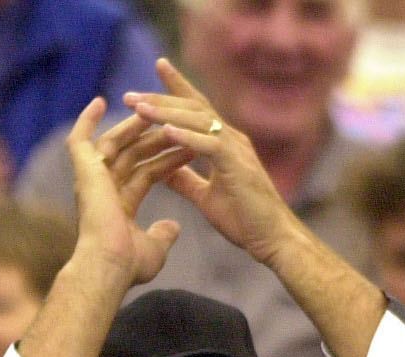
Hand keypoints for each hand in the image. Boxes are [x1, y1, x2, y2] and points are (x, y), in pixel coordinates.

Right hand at [67, 98, 189, 287]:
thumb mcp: (154, 248)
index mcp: (119, 206)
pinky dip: (86, 120)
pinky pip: (79, 140)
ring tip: (155, 111)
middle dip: (155, 139)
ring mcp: (91, 180)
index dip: (167, 161)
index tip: (188, 148)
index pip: (147, 174)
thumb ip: (163, 235)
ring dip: (134, 127)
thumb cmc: (129, 263)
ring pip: (114, 144)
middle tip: (176, 123)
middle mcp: (103, 191)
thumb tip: (173, 228)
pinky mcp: (83, 172)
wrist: (109, 264)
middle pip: (132, 155)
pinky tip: (98, 101)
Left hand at [126, 59, 300, 265]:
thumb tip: (161, 169)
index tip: (155, 69)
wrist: (274, 239)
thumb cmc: (245, 219)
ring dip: (167, 112)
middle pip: (193, 107)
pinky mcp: (238, 165)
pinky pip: (209, 145)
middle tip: (129, 95)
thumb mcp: (205, 197)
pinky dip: (186, 137)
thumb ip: (185, 180)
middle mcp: (231, 138)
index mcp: (223, 143)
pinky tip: (164, 131)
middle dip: (161, 98)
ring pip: (199, 120)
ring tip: (139, 108)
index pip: (196, 109)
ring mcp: (236, 149)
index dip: (176, 89)